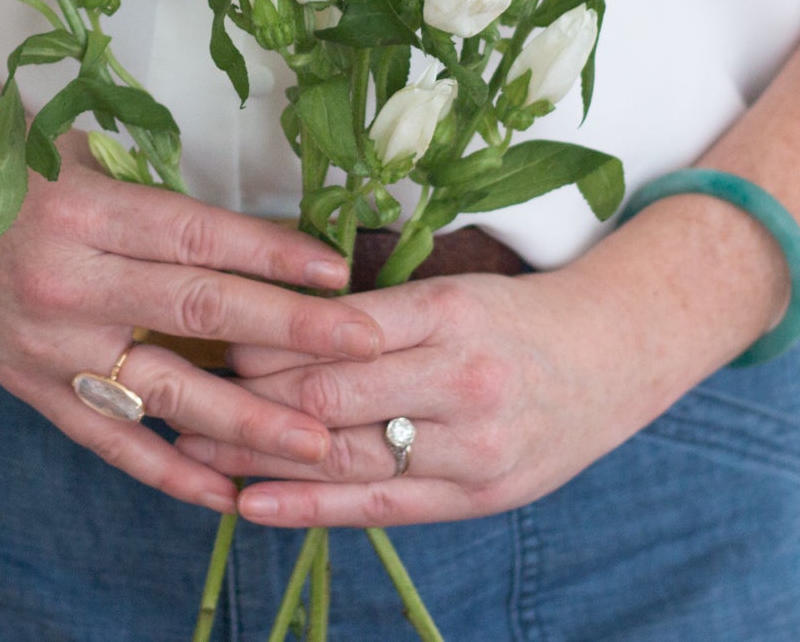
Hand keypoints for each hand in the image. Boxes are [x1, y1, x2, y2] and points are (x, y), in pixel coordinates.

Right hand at [0, 106, 382, 514]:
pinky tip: (221, 491)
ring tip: (319, 442)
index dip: (274, 254)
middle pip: (199, 311)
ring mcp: (45, 344)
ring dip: (247, 420)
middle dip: (291, 334)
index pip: (198, 237)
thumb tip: (239, 231)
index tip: (338, 270)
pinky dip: (164, 470)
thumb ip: (146, 192)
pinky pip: (107, 437)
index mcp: (82, 208)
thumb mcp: (65, 149)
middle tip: (364, 351)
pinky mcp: (27, 386)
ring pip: (165, 391)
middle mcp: (66, 281)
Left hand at [176, 268, 673, 527]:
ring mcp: (471, 448)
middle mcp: (460, 381)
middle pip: (328, 398)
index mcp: (446, 313)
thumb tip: (268, 321)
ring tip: (191, 451)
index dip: (263, 341)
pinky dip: (309, 508)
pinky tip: (252, 504)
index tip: (212, 335)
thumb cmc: (513, 314)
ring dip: (259, 457)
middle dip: (249, 398)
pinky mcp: (476, 496)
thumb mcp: (447, 290)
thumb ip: (371, 315)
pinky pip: (379, 508)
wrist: (613, 357)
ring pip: (345, 458)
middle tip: (186, 390)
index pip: (331, 335)